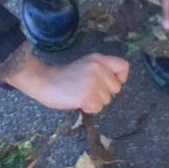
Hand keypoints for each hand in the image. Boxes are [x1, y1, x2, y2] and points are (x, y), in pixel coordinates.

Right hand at [6, 52, 129, 112]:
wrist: (45, 81)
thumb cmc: (65, 76)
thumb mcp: (86, 65)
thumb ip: (102, 70)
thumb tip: (116, 84)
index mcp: (99, 59)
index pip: (124, 67)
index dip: (120, 78)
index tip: (108, 83)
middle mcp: (98, 68)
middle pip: (116, 88)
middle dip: (104, 93)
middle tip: (87, 89)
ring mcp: (93, 82)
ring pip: (107, 100)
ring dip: (95, 101)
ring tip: (80, 94)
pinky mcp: (87, 96)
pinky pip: (97, 108)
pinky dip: (88, 108)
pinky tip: (77, 101)